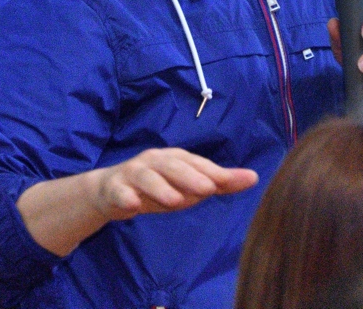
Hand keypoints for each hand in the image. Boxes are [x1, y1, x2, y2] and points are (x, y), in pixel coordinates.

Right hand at [91, 148, 256, 221]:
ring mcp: (133, 172)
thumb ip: (220, 183)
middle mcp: (155, 161)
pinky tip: (133, 205)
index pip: (197, 163)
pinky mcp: (114, 188)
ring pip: (146, 177)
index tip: (228, 181)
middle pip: (173, 165)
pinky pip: (119, 191)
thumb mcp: (189, 187)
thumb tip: (254, 178)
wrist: (109, 192)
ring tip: (175, 201)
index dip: (212, 172)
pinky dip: (126, 197)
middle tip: (208, 189)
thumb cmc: (158, 187)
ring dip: (160, 188)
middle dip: (190, 176)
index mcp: (176, 158)